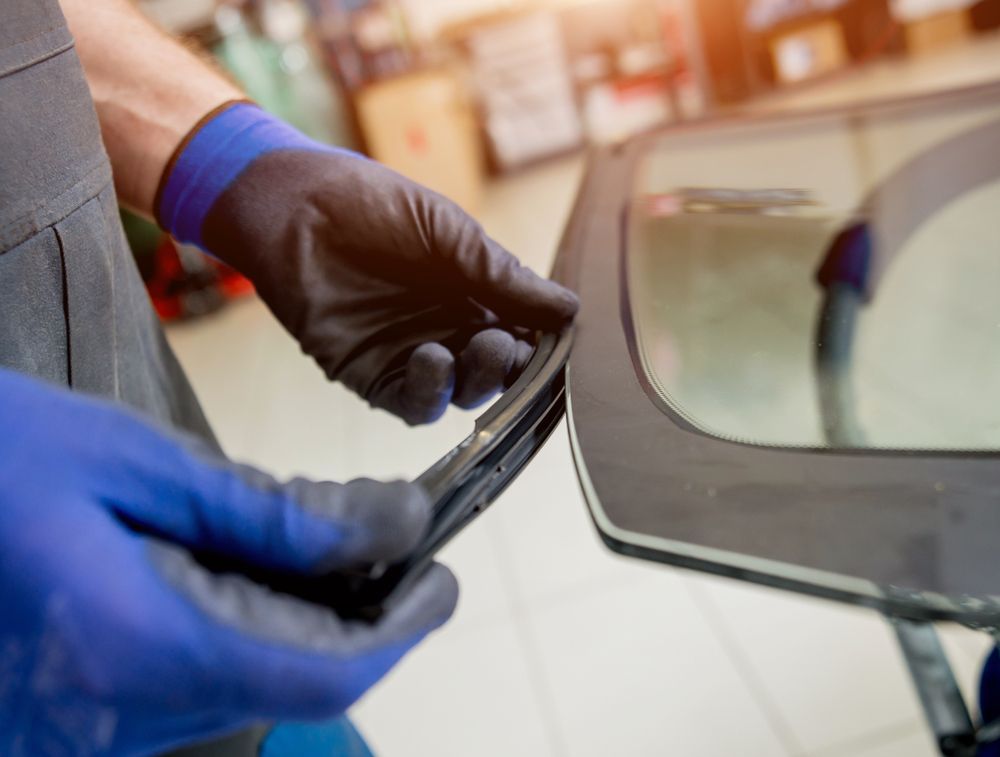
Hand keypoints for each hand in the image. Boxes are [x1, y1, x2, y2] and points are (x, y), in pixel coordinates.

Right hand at [0, 369, 456, 755]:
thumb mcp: (134, 460)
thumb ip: (267, 513)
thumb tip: (390, 529)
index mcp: (132, 648)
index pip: (323, 672)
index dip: (404, 630)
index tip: (442, 579)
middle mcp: (109, 720)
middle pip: (289, 681)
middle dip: (357, 613)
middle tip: (384, 537)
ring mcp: (81, 733)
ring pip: (242, 687)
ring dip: (298, 620)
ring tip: (318, 542)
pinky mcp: (66, 721)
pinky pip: (186, 688)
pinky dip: (237, 631)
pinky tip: (241, 570)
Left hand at [156, 103, 578, 424]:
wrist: (296, 205)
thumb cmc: (375, 206)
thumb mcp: (453, 235)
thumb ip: (505, 278)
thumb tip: (571, 310)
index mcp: (473, 296)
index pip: (522, 334)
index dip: (542, 343)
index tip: (560, 340)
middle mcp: (447, 331)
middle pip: (496, 372)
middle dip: (512, 365)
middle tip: (509, 343)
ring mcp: (409, 355)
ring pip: (461, 394)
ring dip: (480, 379)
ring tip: (480, 346)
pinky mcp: (369, 375)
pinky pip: (411, 403)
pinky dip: (430, 392)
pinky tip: (432, 358)